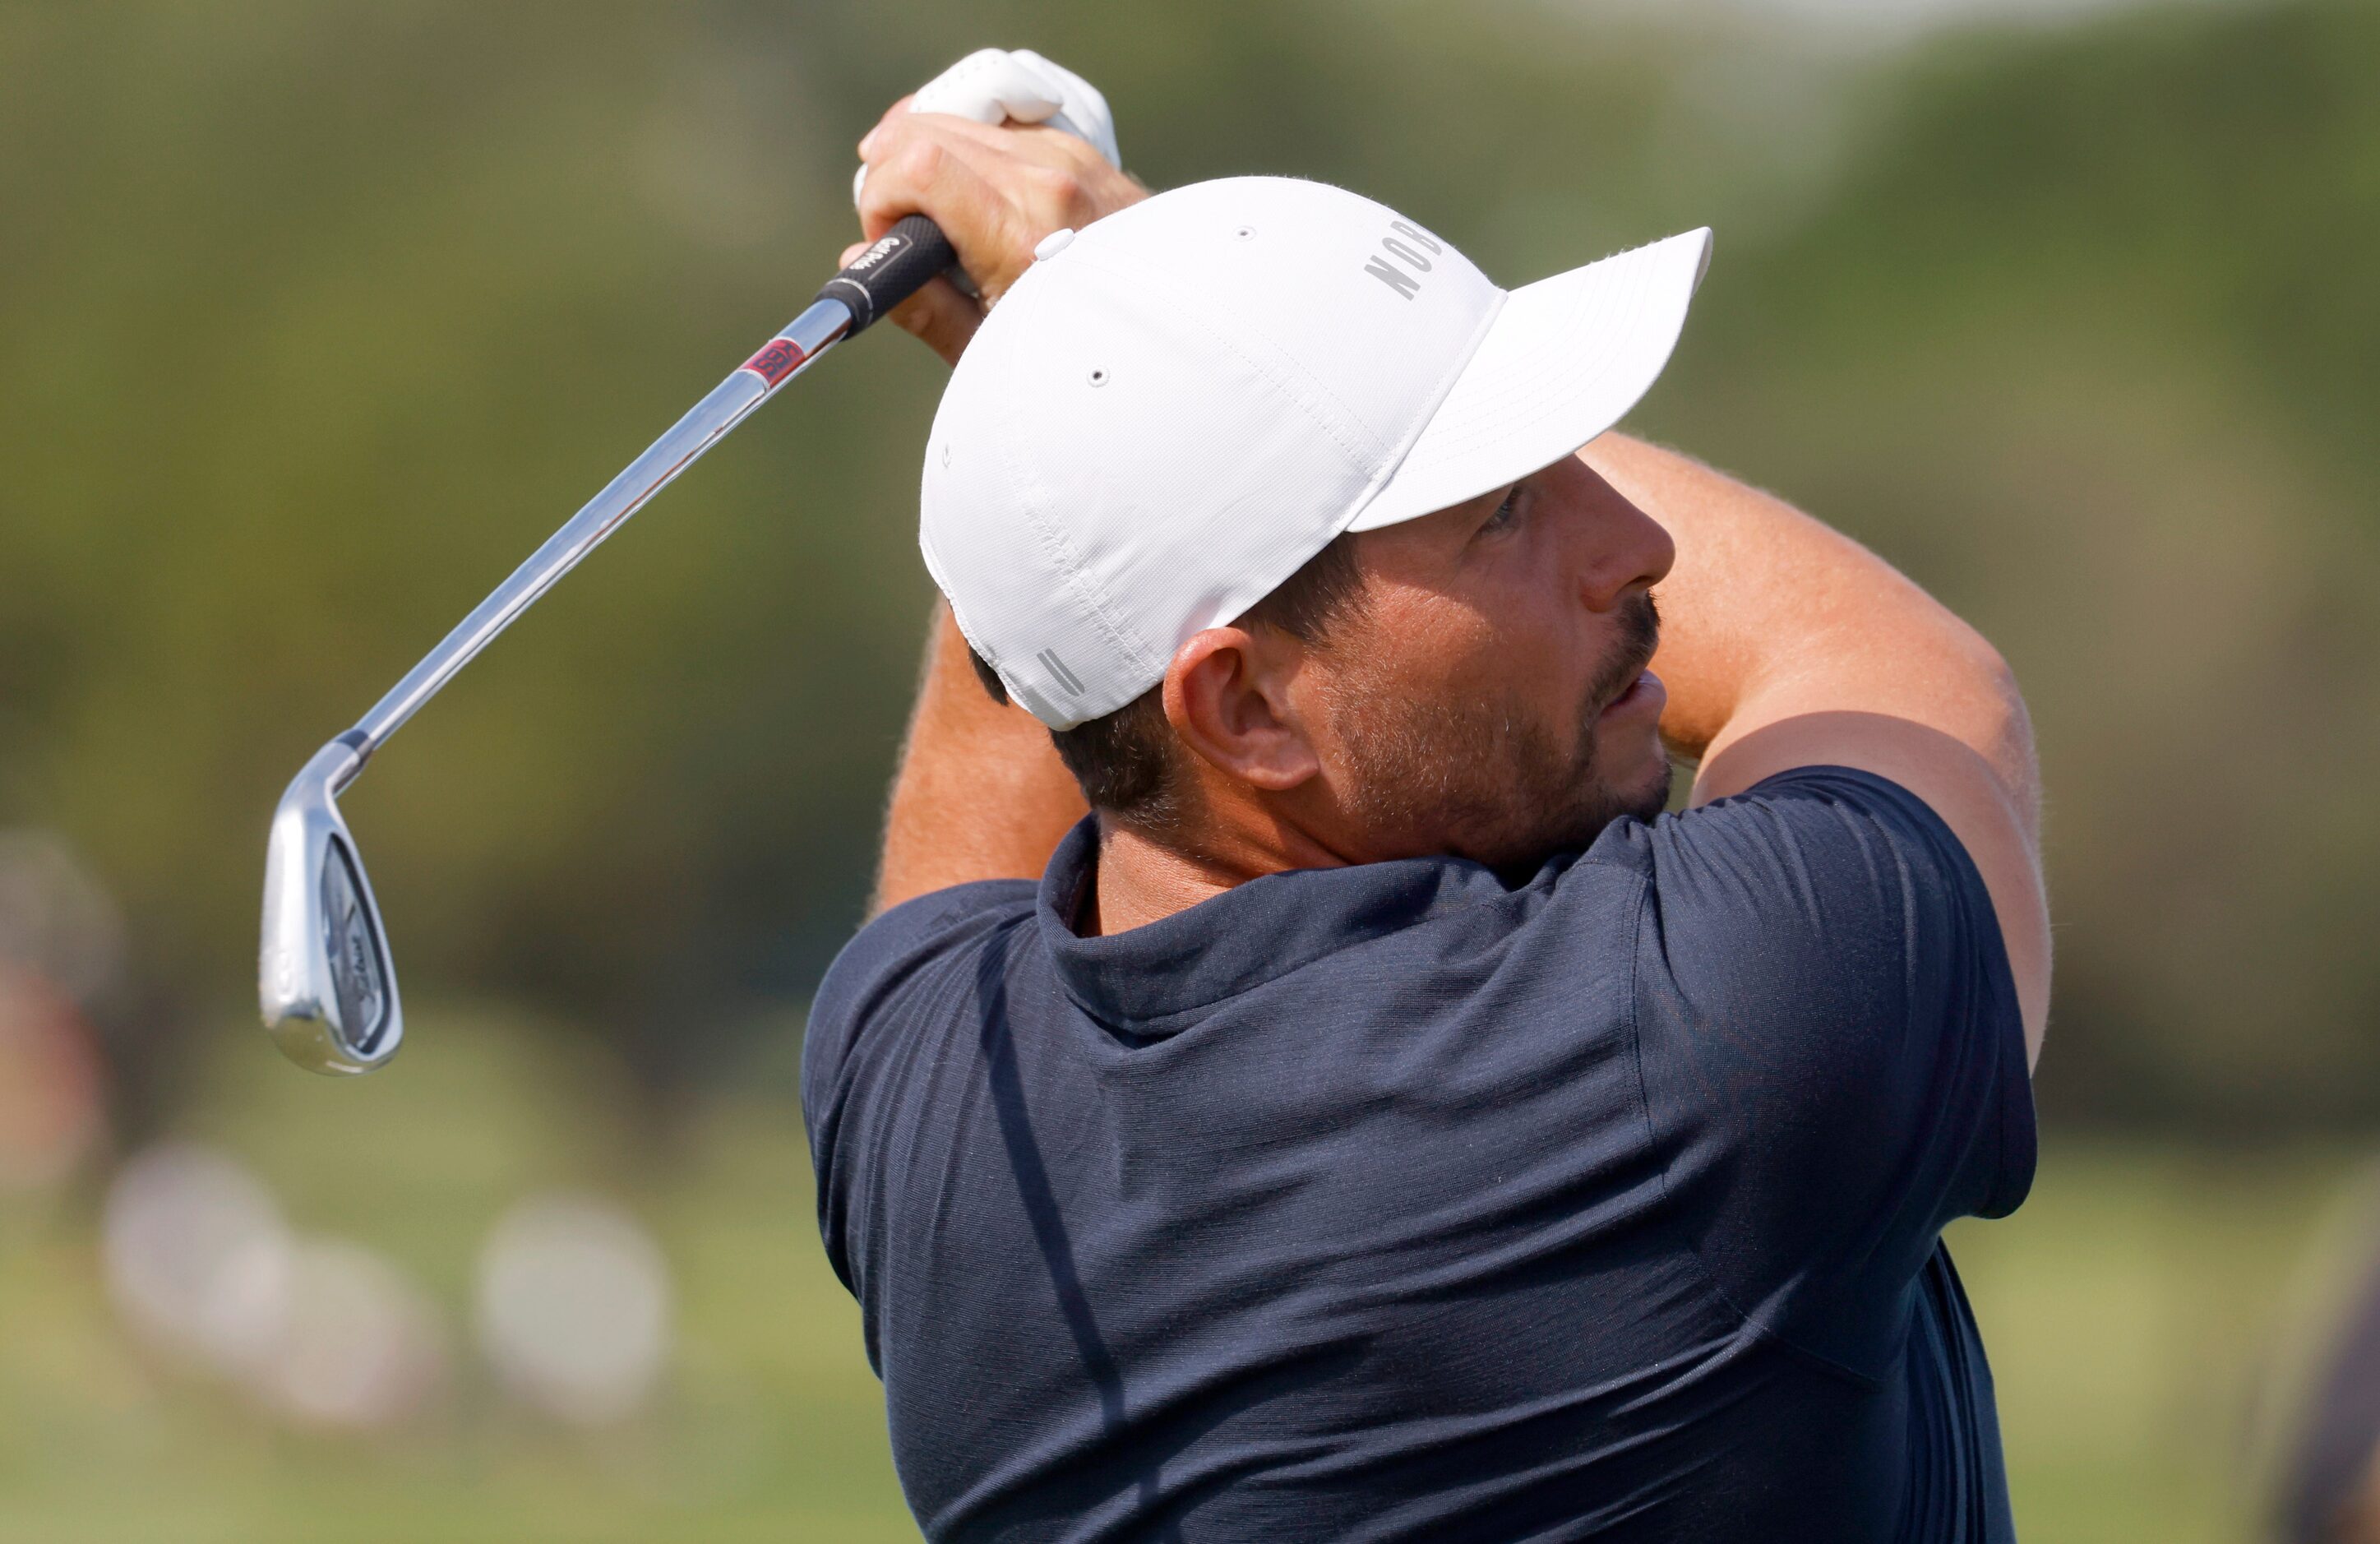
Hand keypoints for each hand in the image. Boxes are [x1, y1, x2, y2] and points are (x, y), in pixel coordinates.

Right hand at [846, 54, 1146, 365]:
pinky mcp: (1080, 149)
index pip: (918, 162)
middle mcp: (1047, 183)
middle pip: (927, 132)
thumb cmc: (1078, 353)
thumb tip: (859, 258)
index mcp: (1020, 239)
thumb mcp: (991, 351)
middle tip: (902, 227)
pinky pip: (999, 128)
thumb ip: (922, 304)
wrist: (1165, 331)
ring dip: (928, 156)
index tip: (886, 234)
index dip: (881, 195)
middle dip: (893, 174)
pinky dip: (969, 150)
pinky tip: (966, 188)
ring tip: (928, 209)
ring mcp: (1068, 158)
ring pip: (960, 122)